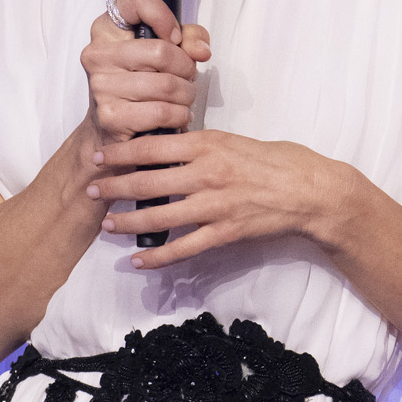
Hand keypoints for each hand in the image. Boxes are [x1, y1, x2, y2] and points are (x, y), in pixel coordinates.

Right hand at [79, 0, 209, 154]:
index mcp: (106, 29)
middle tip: (187, 78)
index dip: (164, 16)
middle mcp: (97, 54)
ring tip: (183, 99)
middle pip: (161, 51)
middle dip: (185, 68)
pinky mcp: (110, 115)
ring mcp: (101, 86)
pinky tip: (177, 115)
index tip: (175, 38)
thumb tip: (201, 50)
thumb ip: (187, 39)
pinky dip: (179, 115)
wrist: (109, 132)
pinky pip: (161, 111)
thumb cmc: (137, 86)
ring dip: (186, 95)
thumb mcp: (161, 53)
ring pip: (165, 84)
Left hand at [91, 127, 354, 267]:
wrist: (311, 190)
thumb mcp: (234, 140)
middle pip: (147, 181)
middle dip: (113, 186)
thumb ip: (201, 146)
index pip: (152, 146)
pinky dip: (158, 256)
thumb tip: (168, 148)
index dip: (120, 151)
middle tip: (89, 189)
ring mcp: (214, 205)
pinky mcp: (225, 232)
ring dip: (128, 223)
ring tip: (106, 225)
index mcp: (208, 144)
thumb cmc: (276, 161)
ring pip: (159, 216)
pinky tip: (138, 261)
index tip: (98, 154)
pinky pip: (184, 248)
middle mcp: (206, 173)